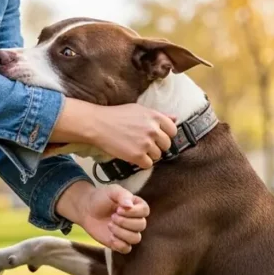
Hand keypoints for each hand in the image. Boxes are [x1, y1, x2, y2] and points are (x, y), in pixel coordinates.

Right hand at [51, 99, 175, 167]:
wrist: (98, 124)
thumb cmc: (117, 116)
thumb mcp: (139, 110)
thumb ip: (159, 115)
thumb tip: (175, 118)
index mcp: (155, 117)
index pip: (173, 131)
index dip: (165, 136)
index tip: (156, 137)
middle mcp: (153, 129)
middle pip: (166, 145)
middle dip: (157, 147)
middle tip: (143, 145)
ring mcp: (146, 143)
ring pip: (157, 156)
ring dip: (148, 155)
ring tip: (135, 149)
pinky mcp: (138, 155)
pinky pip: (148, 165)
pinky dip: (141, 163)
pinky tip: (132, 156)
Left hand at [56, 181, 148, 253]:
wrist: (86, 210)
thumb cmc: (100, 198)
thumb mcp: (111, 191)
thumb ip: (122, 195)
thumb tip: (130, 206)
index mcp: (136, 206)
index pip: (145, 211)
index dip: (133, 212)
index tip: (118, 208)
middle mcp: (135, 220)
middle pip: (141, 225)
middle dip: (125, 222)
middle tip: (112, 216)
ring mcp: (128, 232)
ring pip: (136, 238)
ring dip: (122, 232)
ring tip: (109, 225)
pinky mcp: (120, 243)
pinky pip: (127, 249)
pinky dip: (120, 244)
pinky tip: (111, 237)